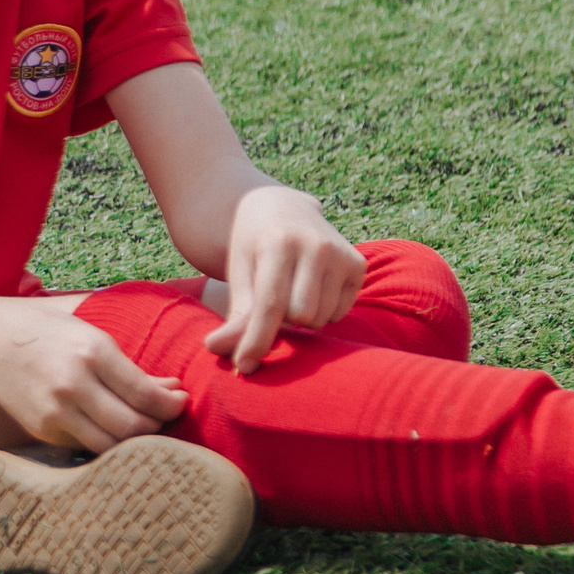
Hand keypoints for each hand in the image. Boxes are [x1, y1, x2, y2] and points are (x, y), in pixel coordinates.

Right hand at [0, 307, 190, 453]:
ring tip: (142, 426)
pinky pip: (85, 446)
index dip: (171, 405)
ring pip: (111, 446)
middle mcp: (74, 384)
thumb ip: (130, 366)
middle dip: (157, 426)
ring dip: (134, 442)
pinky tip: (111, 428)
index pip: (144, 394)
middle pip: (132, 427)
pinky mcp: (42, 429)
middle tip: (164, 417)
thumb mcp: (91, 334)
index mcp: (92, 352)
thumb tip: (171, 390)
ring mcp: (55, 412)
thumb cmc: (46, 331)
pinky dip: (105, 442)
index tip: (181, 401)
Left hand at [202, 186, 365, 374]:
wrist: (283, 207)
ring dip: (302, 317)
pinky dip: (322, 311)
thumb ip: (236, 312)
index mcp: (279, 242)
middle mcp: (316, 244)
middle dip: (282, 319)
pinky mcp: (358, 264)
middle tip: (272, 297)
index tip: (243, 367)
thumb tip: (216, 349)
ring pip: (320, 319)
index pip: (271, 304)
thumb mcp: (239, 271)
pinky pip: (338, 315)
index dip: (256, 340)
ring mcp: (342, 253)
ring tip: (292, 289)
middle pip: (299, 317)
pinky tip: (312, 286)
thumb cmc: (254, 244)